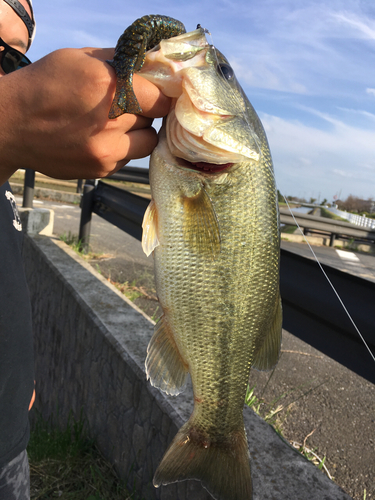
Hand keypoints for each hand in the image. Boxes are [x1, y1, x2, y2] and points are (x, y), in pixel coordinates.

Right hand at [0, 47, 170, 183]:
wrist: (12, 126)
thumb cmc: (43, 86)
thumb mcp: (78, 59)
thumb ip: (118, 63)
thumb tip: (149, 69)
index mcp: (110, 87)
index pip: (161, 98)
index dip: (158, 95)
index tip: (151, 94)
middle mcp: (113, 121)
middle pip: (154, 119)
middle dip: (144, 111)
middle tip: (125, 107)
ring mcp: (108, 150)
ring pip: (147, 142)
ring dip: (137, 133)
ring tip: (114, 125)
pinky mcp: (102, 169)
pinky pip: (128, 158)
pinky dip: (121, 148)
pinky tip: (99, 139)